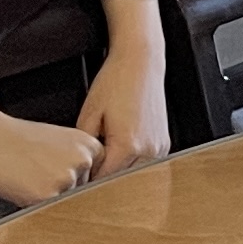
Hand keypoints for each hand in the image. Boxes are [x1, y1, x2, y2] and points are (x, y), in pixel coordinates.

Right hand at [0, 104, 104, 209]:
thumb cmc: (14, 138)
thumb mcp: (58, 141)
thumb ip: (76, 159)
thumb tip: (85, 185)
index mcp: (89, 145)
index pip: (97, 176)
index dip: (78, 181)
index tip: (61, 178)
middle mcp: (83, 161)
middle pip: (82, 192)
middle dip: (64, 191)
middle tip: (39, 175)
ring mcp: (67, 180)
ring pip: (65, 203)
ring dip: (50, 199)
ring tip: (29, 178)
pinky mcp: (47, 196)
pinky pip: (46, 211)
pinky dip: (34, 205)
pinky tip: (22, 187)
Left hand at [78, 44, 170, 178]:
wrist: (140, 62)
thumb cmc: (116, 82)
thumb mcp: (89, 114)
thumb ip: (85, 148)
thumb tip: (81, 167)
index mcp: (128, 146)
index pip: (103, 180)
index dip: (87, 181)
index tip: (78, 178)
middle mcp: (148, 150)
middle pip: (120, 180)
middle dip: (103, 177)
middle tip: (88, 170)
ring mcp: (159, 147)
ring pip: (134, 174)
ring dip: (120, 171)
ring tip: (106, 156)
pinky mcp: (164, 143)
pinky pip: (145, 163)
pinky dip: (132, 162)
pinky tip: (122, 149)